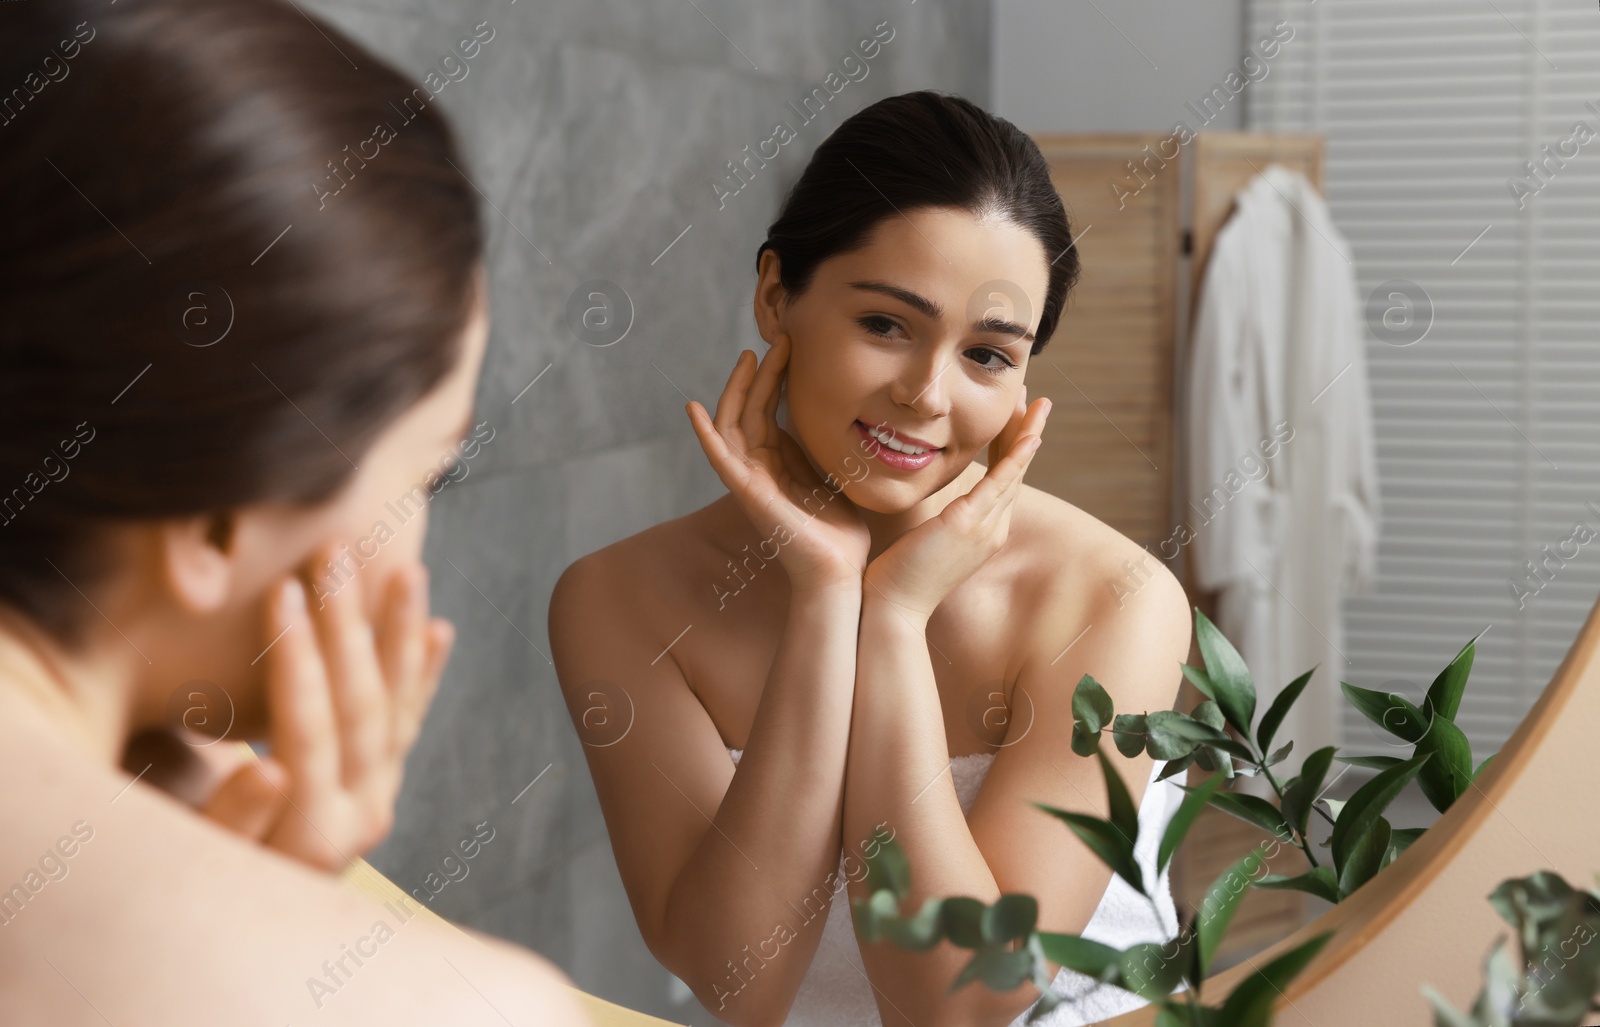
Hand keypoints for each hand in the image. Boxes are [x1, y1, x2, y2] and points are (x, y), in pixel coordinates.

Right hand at [201, 551, 454, 871]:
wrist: (230, 922)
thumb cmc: (190, 883)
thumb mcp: (193, 862)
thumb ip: (232, 819)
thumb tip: (269, 768)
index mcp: (310, 834)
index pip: (310, 732)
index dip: (297, 662)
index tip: (284, 592)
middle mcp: (359, 818)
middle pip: (362, 708)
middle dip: (349, 626)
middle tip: (336, 555)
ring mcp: (376, 800)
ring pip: (397, 707)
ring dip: (401, 634)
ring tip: (407, 570)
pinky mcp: (379, 787)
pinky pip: (408, 723)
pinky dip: (422, 675)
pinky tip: (438, 630)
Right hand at [686, 334, 871, 593]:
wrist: (840, 572)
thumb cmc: (839, 535)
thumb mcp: (832, 479)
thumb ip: (818, 453)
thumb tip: (825, 422)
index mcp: (778, 464)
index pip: (767, 411)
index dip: (774, 377)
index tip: (790, 346)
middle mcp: (759, 469)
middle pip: (748, 411)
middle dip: (759, 373)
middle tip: (778, 338)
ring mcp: (750, 481)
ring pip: (733, 425)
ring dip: (738, 389)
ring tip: (749, 356)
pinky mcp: (748, 495)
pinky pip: (720, 460)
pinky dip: (705, 435)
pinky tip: (694, 409)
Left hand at [862, 387, 1050, 619]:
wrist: (893, 607)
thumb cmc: (899, 576)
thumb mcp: (925, 541)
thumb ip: (935, 520)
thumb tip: (929, 506)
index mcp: (983, 531)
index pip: (1002, 480)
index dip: (1010, 447)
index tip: (1014, 418)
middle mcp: (993, 529)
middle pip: (1016, 471)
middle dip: (1025, 432)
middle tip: (1036, 400)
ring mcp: (985, 527)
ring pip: (1015, 471)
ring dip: (1028, 434)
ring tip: (1037, 403)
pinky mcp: (969, 523)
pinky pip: (1001, 483)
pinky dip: (1017, 457)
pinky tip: (1029, 435)